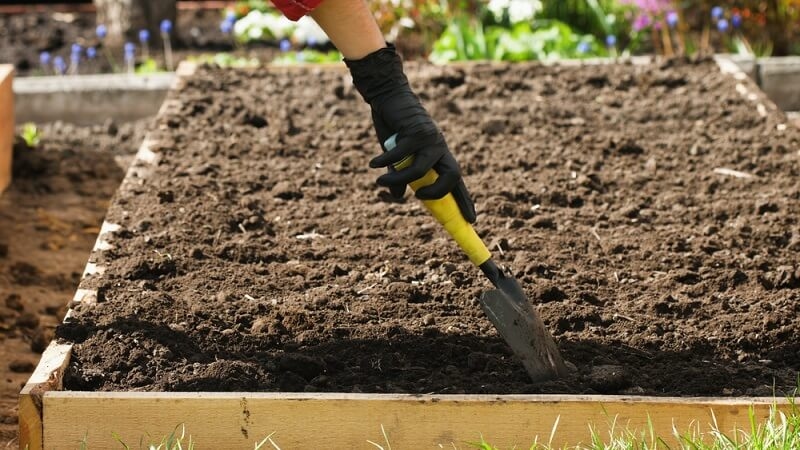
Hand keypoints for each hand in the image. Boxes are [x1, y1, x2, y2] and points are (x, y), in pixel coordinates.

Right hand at [344, 45, 476, 222]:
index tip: (472, 220)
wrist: (389, 97)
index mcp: (440, 155)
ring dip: (398, 178)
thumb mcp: (397, 157)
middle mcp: (440, 148)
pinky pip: (401, 155)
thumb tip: (399, 196)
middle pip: (452, 175)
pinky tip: (374, 164)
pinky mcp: (416, 131)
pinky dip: (386, 162)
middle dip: (438, 193)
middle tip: (419, 198)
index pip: (456, 182)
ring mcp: (430, 139)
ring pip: (420, 170)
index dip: (464, 201)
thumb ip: (401, 175)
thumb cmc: (394, 128)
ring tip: (379, 180)